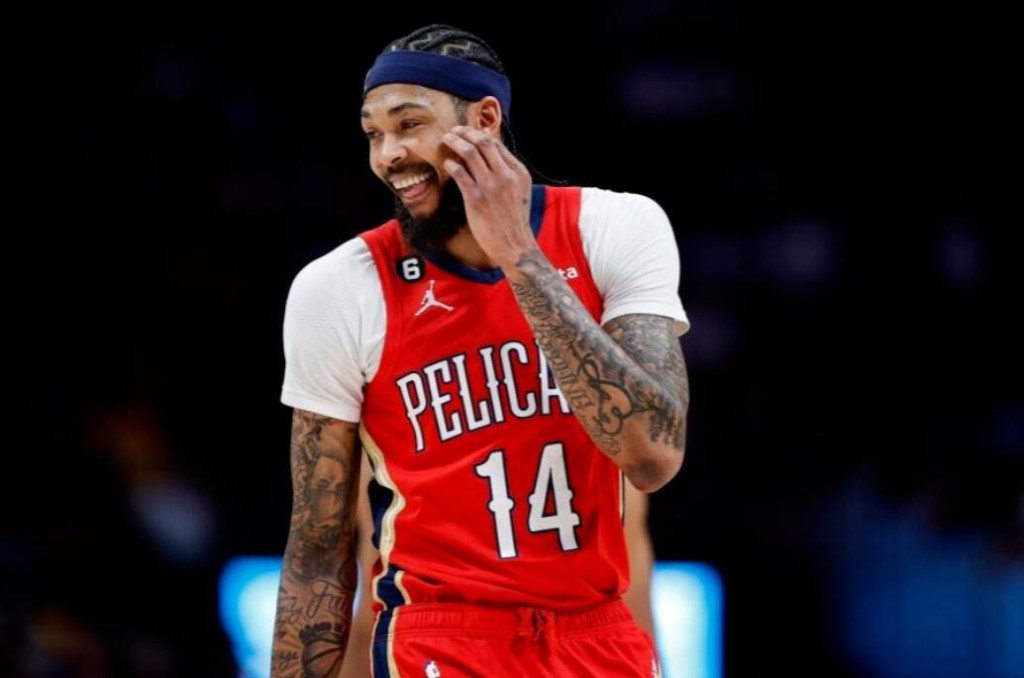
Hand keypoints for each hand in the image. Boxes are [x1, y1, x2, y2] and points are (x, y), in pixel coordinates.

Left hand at [441, 126, 534, 268]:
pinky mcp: (476, 198)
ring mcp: (491, 186)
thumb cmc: (514, 221)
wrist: (515, 245)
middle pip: (483, 142)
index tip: (468, 133)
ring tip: (446, 139)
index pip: (496, 144)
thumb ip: (508, 175)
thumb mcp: (519, 192)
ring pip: (469, 152)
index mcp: (518, 172)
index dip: (479, 135)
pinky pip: (460, 172)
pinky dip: (452, 164)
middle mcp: (506, 175)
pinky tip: (447, 163)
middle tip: (454, 131)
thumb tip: (489, 159)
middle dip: (466, 132)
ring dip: (455, 142)